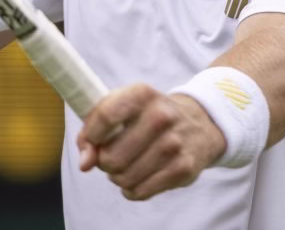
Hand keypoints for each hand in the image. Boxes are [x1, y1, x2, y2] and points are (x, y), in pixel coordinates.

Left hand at [76, 83, 224, 200]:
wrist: (199, 124)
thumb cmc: (148, 116)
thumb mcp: (122, 107)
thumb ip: (94, 128)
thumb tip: (85, 163)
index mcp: (142, 94)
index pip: (105, 116)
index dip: (90, 136)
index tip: (90, 143)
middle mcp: (161, 116)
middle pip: (111, 157)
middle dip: (104, 162)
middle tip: (111, 156)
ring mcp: (174, 144)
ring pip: (124, 178)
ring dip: (118, 177)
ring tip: (126, 165)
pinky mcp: (183, 169)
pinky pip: (140, 191)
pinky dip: (132, 189)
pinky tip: (139, 176)